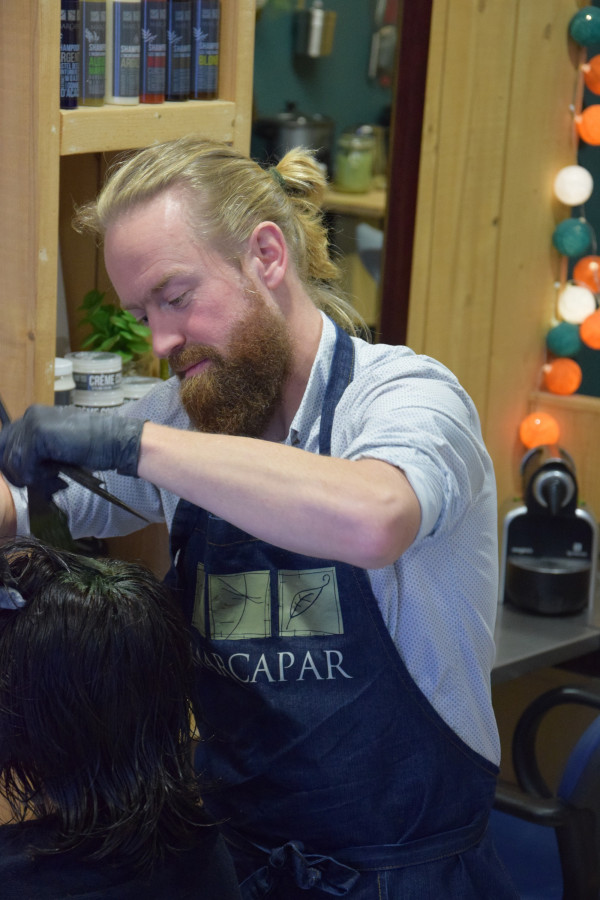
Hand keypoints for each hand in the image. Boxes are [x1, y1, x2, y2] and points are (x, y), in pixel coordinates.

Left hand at [0, 405, 143, 486]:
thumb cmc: (93, 446)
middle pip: (4, 452)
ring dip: (33, 478)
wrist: (115, 440)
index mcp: (34, 416)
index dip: (14, 465)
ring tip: (55, 481)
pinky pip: (25, 465)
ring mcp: (33, 423)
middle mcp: (30, 415)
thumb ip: (39, 451)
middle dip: (19, 473)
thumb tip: (21, 471)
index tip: (31, 479)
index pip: (6, 443)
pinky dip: (40, 477)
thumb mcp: (59, 445)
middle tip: (40, 483)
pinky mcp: (39, 435)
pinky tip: (58, 474)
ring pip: (13, 461)